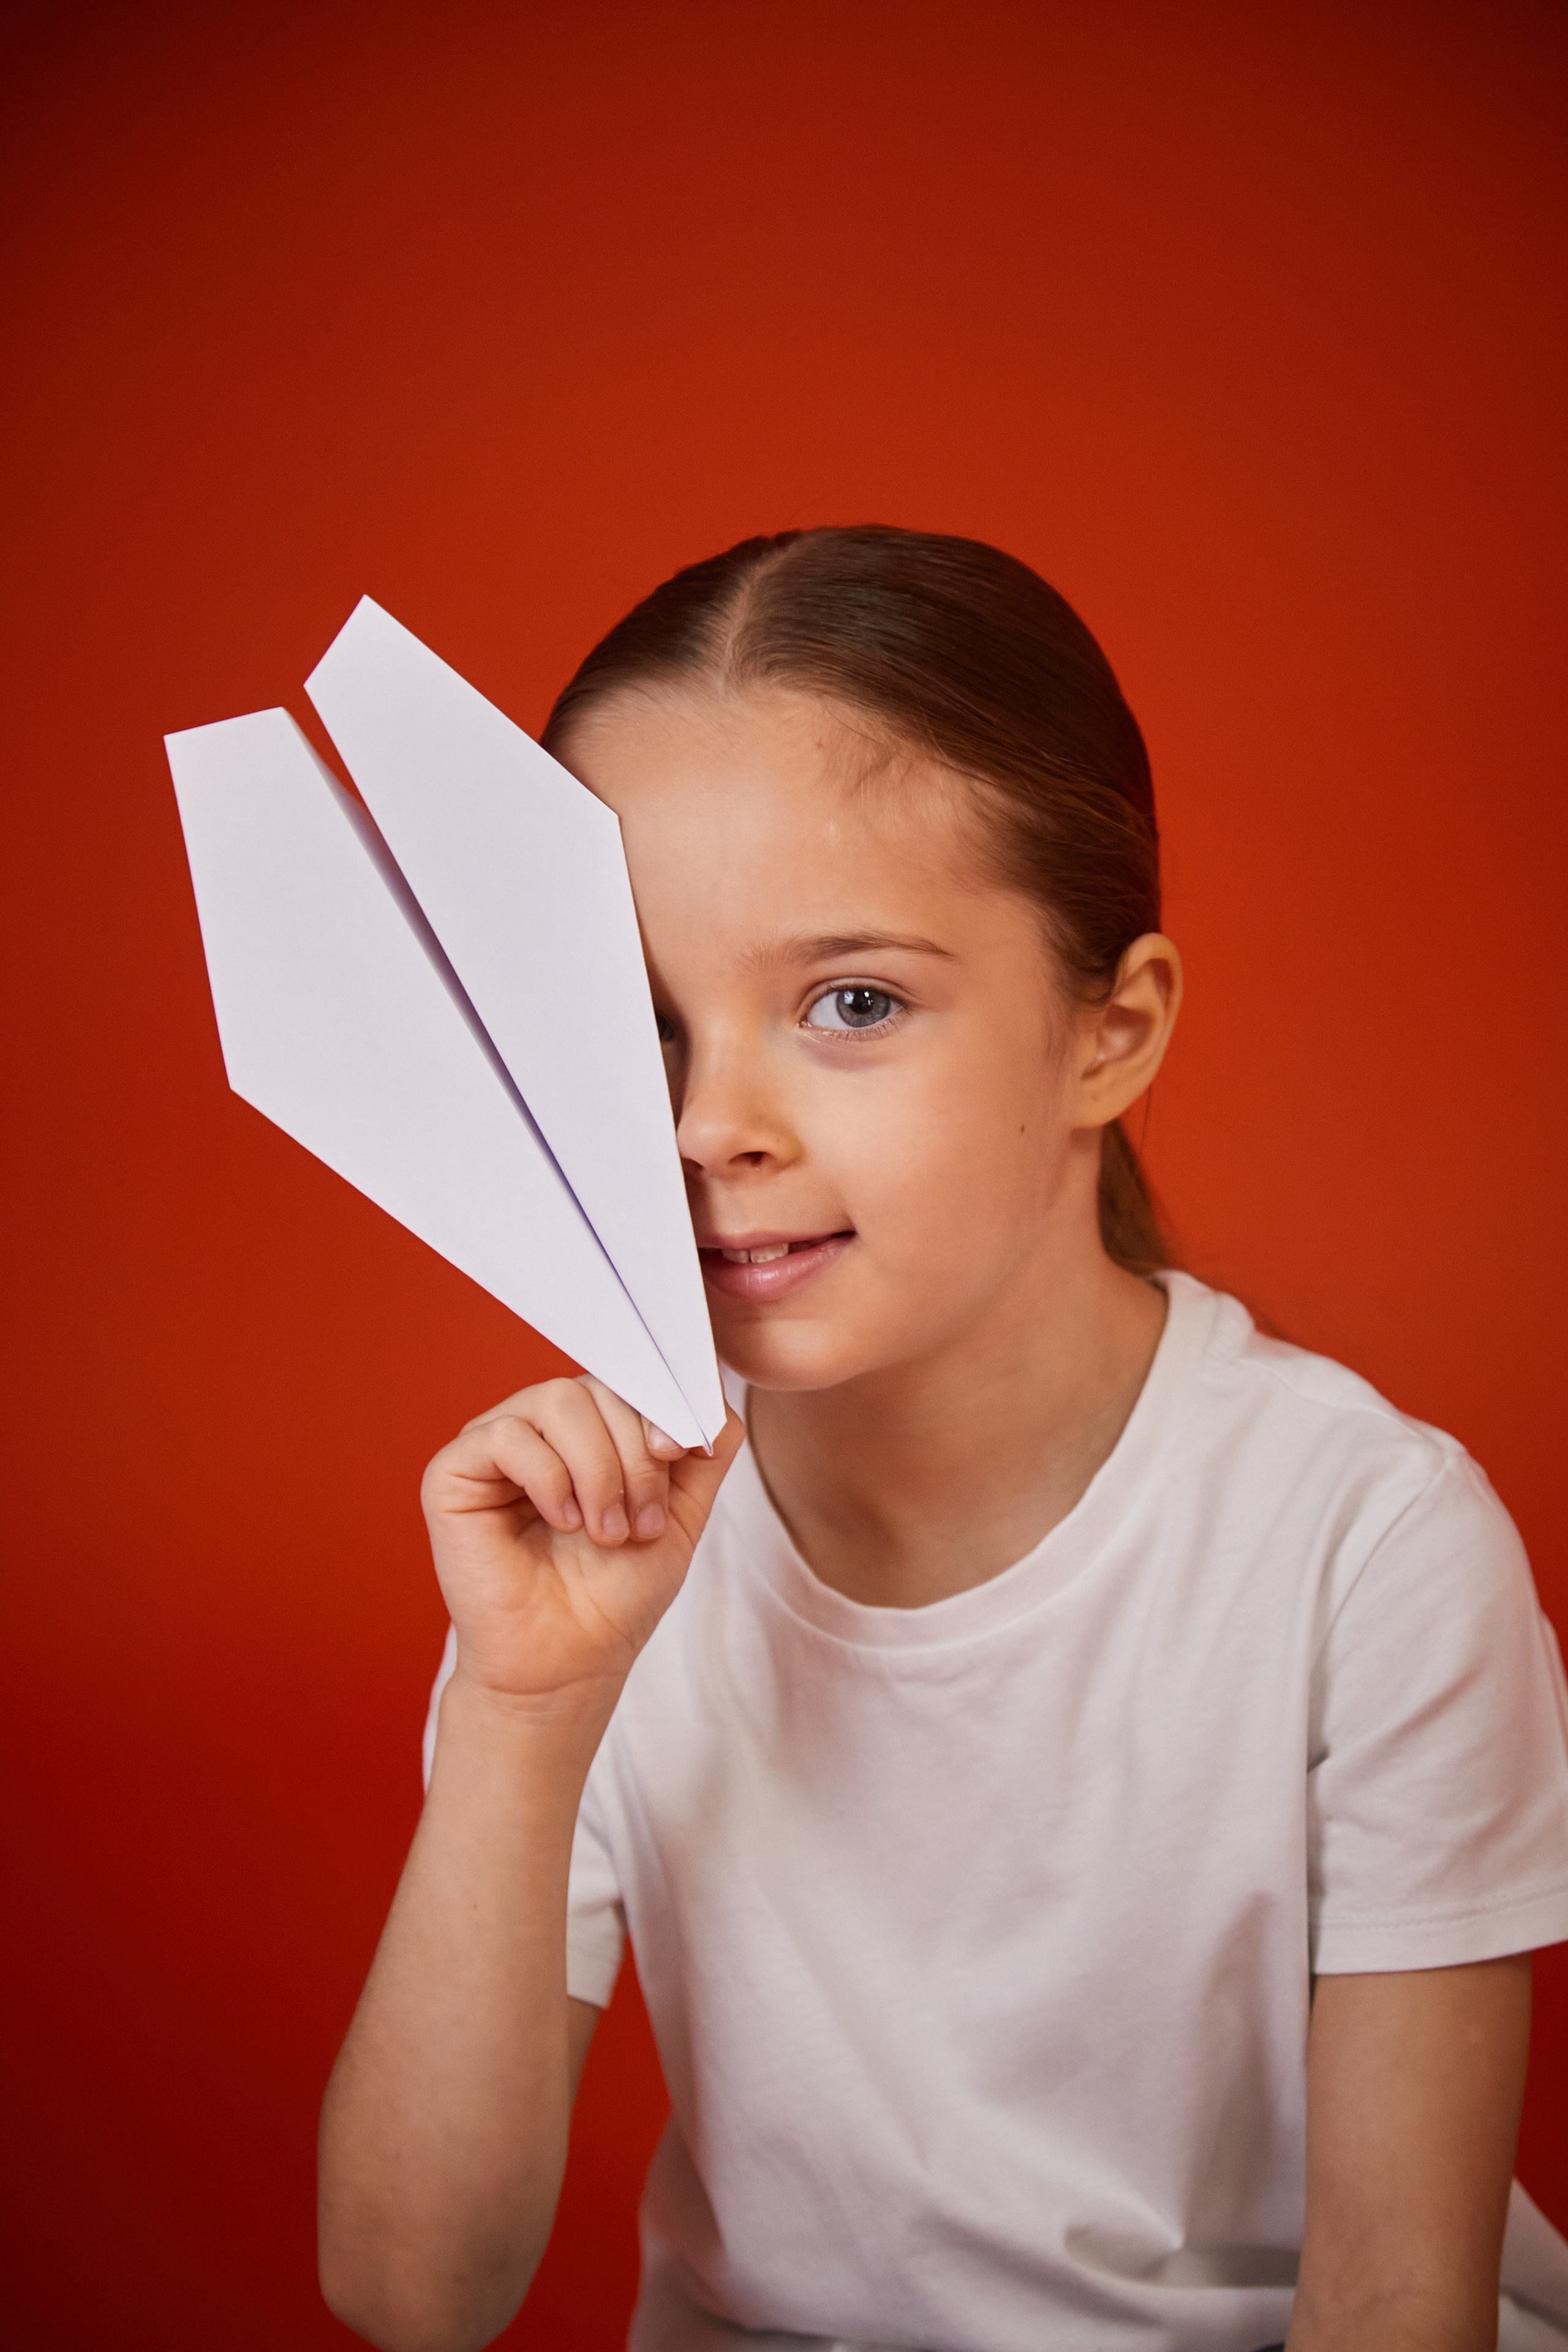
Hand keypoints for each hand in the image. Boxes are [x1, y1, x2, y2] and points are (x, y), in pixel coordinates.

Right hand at [421, 1375, 743, 1714]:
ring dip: (597, 1469)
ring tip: (605, 1531)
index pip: (625, 1379)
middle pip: (594, 1386)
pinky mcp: (453, 1472)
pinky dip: (548, 1477)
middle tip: (638, 1523)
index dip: (658, 1407)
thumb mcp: (680, 1513)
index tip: (678, 1454)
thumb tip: (713, 1395)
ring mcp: (494, 1445)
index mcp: (588, 1430)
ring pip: (556, 1401)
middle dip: (632, 1454)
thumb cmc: (616, 1593)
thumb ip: (703, 1451)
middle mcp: (539, 1428)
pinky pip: (506, 1436)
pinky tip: (562, 1521)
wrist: (570, 1661)